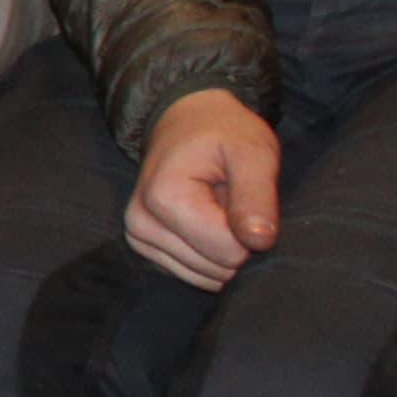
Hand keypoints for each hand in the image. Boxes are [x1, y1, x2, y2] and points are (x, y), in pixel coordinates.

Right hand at [125, 87, 282, 287]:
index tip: (240, 193)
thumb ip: (256, 196)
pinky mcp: (143, 246)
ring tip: (215, 205)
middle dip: (234, 237)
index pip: (228, 252)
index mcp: (163, 198)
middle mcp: (139, 223)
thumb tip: (259, 241)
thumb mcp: (253, 152)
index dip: (249, 228)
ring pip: (206, 277)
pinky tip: (203, 219)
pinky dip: (208, 252)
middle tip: (228, 197)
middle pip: (216, 268)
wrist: (187, 120)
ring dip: (221, 245)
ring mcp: (137, 237)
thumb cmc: (223, 132)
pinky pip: (193, 274)